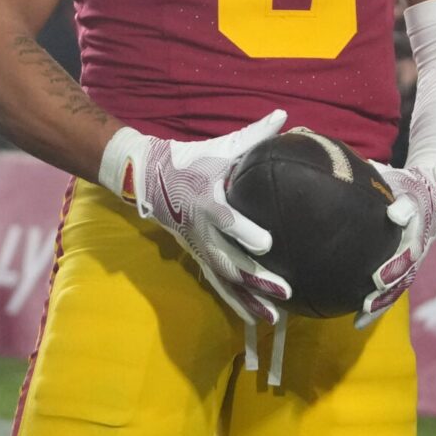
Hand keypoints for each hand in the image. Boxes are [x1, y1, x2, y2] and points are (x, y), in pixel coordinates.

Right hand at [105, 111, 293, 324]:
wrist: (150, 178)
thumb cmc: (193, 159)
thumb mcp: (222, 146)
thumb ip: (255, 136)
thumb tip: (285, 115)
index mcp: (208, 200)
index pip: (225, 219)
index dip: (243, 231)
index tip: (266, 243)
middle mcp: (202, 230)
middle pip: (229, 259)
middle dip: (256, 277)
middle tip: (284, 289)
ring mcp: (199, 248)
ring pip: (225, 279)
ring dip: (249, 299)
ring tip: (274, 318)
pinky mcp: (198, 258)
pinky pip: (218, 285)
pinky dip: (236, 303)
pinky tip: (255, 320)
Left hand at [359, 158, 435, 329]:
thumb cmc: (404, 180)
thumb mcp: (389, 170)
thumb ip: (362, 165)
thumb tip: (312, 139)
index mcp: (416, 205)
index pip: (414, 206)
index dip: (408, 209)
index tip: (398, 212)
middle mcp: (418, 234)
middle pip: (410, 252)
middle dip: (395, 266)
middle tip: (377, 278)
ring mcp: (416, 255)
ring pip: (403, 279)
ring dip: (385, 296)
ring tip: (363, 312)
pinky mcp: (408, 270)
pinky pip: (393, 291)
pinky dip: (378, 308)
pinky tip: (355, 324)